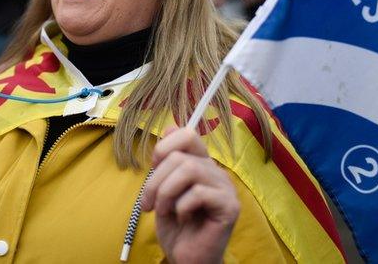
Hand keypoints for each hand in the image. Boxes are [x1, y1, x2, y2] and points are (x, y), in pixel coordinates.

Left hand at [143, 127, 239, 263]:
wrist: (187, 259)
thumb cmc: (176, 227)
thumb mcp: (163, 190)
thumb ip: (167, 161)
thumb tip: (171, 126)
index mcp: (202, 164)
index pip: (187, 134)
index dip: (164, 147)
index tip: (152, 171)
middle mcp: (216, 172)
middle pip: (181, 156)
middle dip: (156, 180)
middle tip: (147, 204)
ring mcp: (226, 188)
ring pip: (189, 170)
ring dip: (166, 193)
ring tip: (164, 211)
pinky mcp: (230, 207)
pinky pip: (198, 193)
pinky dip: (181, 207)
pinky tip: (183, 219)